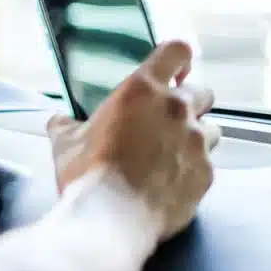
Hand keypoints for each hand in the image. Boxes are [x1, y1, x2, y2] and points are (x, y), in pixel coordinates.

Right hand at [47, 41, 219, 240]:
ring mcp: (196, 143)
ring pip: (211, 128)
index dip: (178, 59)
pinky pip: (207, 164)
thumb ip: (66, 125)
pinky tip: (171, 182)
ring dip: (196, 136)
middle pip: (202, 91)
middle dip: (189, 102)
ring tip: (172, 154)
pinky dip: (193, 169)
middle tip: (167, 120)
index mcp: (142, 90)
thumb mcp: (64, 142)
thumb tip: (59, 122)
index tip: (173, 71)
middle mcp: (177, 110)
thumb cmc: (86, 174)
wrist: (110, 219)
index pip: (177, 51)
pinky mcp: (206, 175)